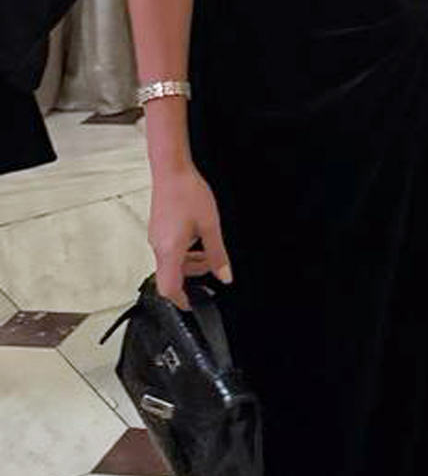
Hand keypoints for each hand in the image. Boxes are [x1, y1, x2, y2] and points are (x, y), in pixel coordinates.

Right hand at [148, 166, 232, 306]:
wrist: (171, 170)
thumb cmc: (188, 193)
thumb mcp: (210, 226)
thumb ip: (217, 254)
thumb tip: (225, 275)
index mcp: (170, 250)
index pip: (169, 288)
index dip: (181, 301)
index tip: (194, 305)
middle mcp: (158, 247)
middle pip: (171, 277)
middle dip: (192, 278)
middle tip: (211, 272)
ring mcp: (156, 238)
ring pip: (171, 263)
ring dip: (191, 264)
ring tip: (208, 253)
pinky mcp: (158, 230)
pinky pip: (169, 251)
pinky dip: (184, 253)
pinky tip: (197, 240)